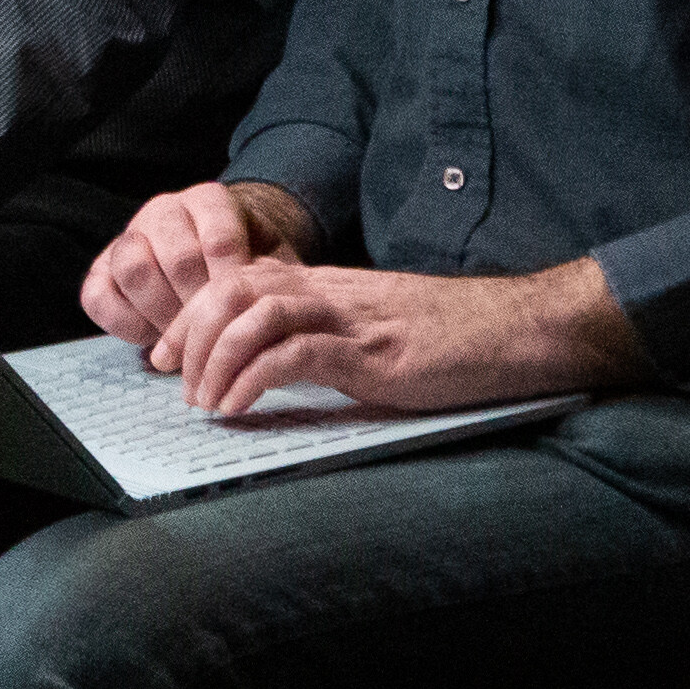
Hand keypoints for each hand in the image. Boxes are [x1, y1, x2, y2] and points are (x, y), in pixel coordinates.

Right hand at [81, 178, 320, 343]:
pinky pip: (97, 295)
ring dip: (162, 313)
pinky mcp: (100, 269)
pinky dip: (124, 323)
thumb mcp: (272, 262)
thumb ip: (274, 277)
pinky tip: (151, 338)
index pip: (219, 239)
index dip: (231, 283)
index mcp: (209, 200)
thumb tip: (271, 310)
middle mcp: (165, 210)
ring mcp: (128, 237)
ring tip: (185, 338)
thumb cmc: (249, 265)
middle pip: (177, 257)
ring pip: (133, 269)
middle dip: (199, 305)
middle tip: (216, 335)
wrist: (216, 263)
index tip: (244, 314)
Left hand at [152, 253, 644, 418]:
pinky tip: (237, 410)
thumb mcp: (378, 330)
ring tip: (202, 403)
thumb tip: (279, 369)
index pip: (239, 278)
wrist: (521, 330)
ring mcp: (351, 319)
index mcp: (329, 286)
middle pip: (231, 288)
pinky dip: (251, 380)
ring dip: (213, 359)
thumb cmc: (456, 338)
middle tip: (172, 381)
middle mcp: (331, 293)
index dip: (193, 312)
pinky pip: (292, 355)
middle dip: (189, 333)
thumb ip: (330, 339)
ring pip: (251, 314)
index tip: (169, 354)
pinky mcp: (372, 353)